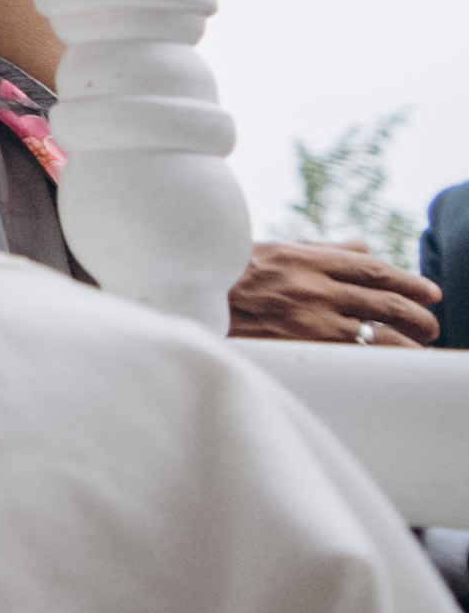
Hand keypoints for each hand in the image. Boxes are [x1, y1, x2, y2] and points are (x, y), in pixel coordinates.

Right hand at [229, 240, 442, 347]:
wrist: (182, 301)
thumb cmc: (226, 277)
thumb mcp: (272, 252)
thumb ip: (321, 250)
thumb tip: (364, 245)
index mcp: (305, 258)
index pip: (373, 269)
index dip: (409, 281)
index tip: (431, 293)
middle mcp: (311, 287)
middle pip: (384, 302)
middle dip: (417, 316)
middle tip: (430, 326)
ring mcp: (307, 321)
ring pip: (377, 335)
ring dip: (407, 344)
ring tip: (420, 349)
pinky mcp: (300, 350)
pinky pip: (353, 358)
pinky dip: (377, 362)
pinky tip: (389, 366)